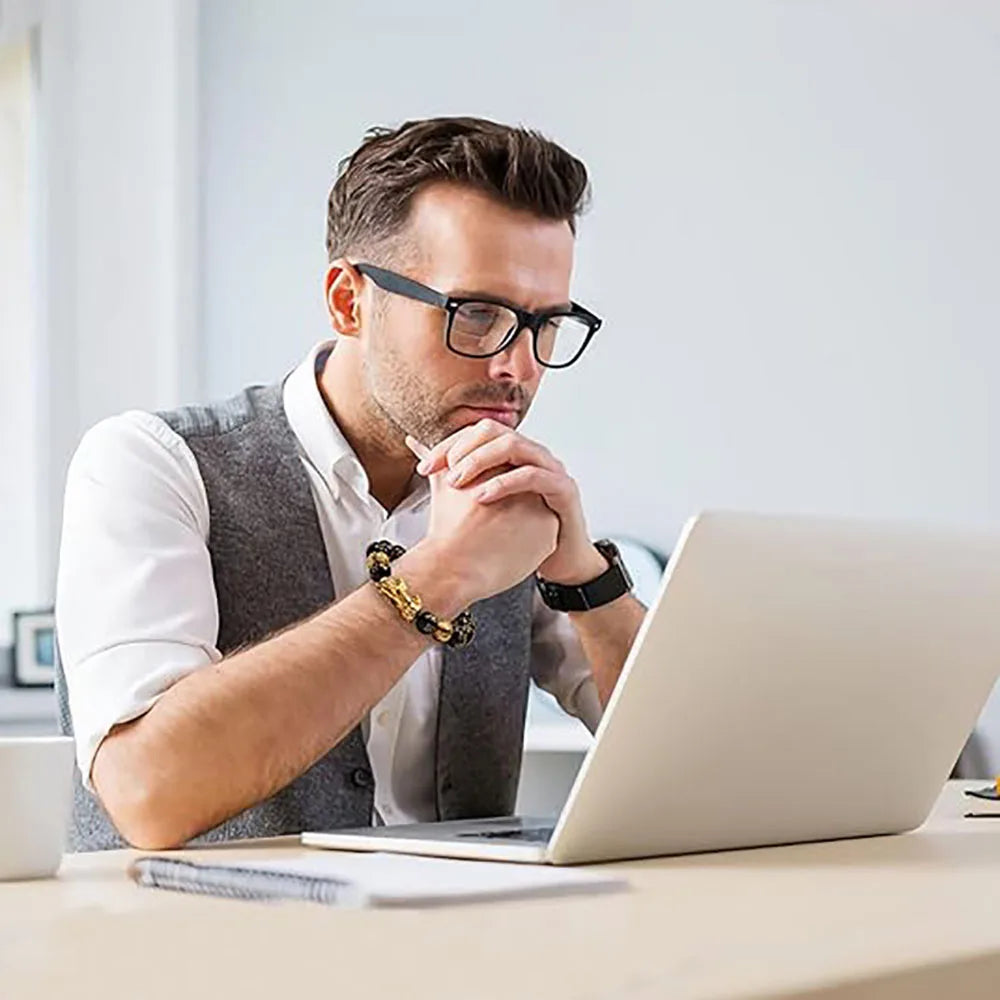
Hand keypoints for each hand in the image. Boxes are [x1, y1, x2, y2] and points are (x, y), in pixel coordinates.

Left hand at [413, 420, 606, 585]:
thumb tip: (417, 448)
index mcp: (513, 452)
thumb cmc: (520, 531)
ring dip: (480, 460)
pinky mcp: (563, 488)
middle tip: (440, 473)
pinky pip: (533, 475)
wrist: (559, 558)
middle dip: (462, 448)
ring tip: (457, 482)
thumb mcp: (482, 501)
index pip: (476, 432)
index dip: (447, 446)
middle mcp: (532, 452)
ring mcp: (550, 467)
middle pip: (493, 430)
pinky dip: (505, 482)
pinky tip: (482, 497)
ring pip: (513, 445)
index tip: (423, 468)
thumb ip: (452, 473)